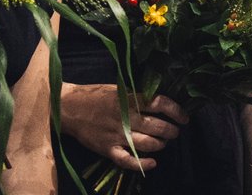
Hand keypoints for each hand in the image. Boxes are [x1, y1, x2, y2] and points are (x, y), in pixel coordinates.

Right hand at [60, 83, 182, 171]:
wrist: (67, 107)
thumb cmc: (93, 96)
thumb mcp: (116, 89)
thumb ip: (135, 96)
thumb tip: (159, 102)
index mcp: (127, 99)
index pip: (159, 103)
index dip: (176, 111)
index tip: (184, 117)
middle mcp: (124, 117)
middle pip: (157, 126)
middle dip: (171, 131)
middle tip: (174, 132)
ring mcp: (116, 134)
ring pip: (147, 144)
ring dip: (160, 144)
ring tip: (162, 143)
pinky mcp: (107, 148)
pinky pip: (128, 160)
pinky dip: (143, 164)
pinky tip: (152, 162)